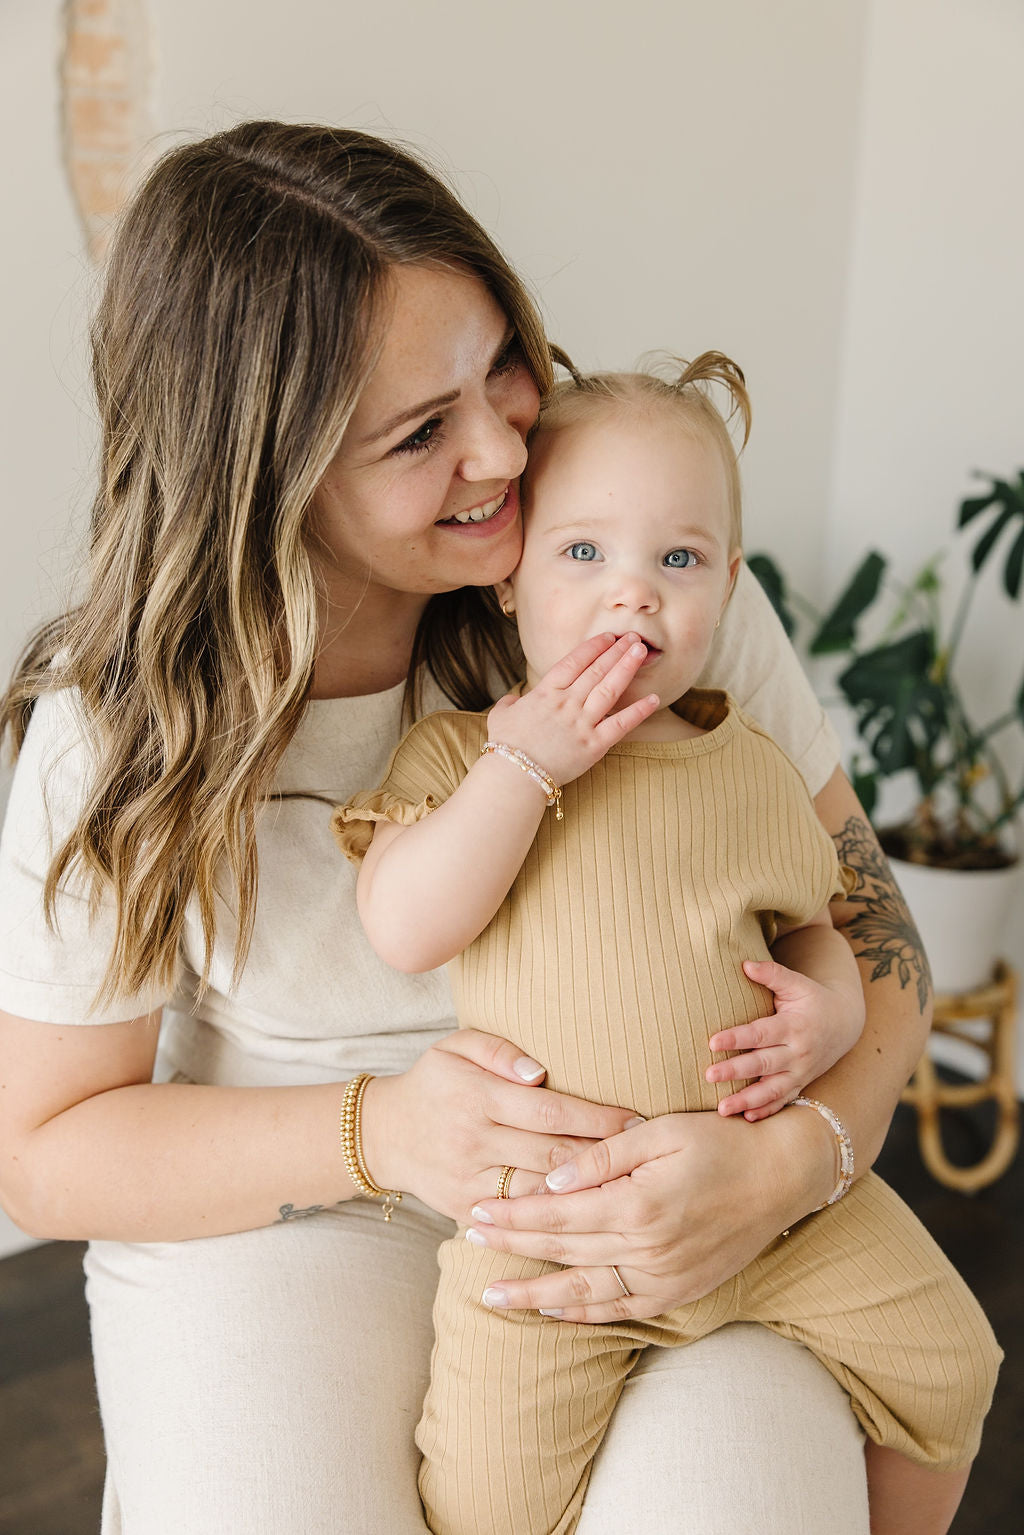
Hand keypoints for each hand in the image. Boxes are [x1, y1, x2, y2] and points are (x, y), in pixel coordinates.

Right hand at [362, 1029, 641, 1225]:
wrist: (384, 1135)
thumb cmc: (434, 1083)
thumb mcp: (455, 1047)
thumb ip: (498, 1051)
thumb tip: (540, 1073)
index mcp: (477, 1097)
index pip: (550, 1111)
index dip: (597, 1119)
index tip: (636, 1120)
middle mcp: (473, 1142)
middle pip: (553, 1155)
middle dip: (605, 1158)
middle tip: (647, 1158)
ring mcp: (469, 1181)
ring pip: (540, 1194)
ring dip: (586, 1193)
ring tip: (630, 1189)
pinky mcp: (465, 1210)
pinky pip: (519, 1218)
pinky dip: (554, 1217)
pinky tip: (589, 1214)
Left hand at [460, 1107, 831, 1320]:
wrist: (783, 1177)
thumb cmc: (721, 1141)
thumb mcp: (662, 1132)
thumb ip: (604, 1155)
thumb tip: (553, 1178)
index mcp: (639, 1203)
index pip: (557, 1213)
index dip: (514, 1214)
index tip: (477, 1210)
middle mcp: (648, 1248)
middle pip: (562, 1250)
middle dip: (512, 1245)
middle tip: (468, 1237)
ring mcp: (664, 1276)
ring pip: (584, 1291)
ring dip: (534, 1293)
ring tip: (491, 1294)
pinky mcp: (678, 1290)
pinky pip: (620, 1309)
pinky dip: (582, 1312)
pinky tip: (551, 1308)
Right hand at [486, 632, 659, 785]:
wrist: (514, 775)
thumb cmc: (506, 746)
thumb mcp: (501, 715)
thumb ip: (511, 702)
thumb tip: (515, 700)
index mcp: (546, 693)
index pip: (574, 661)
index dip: (593, 646)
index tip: (608, 637)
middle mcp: (567, 703)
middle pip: (596, 670)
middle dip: (616, 651)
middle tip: (634, 637)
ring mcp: (582, 723)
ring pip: (609, 689)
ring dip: (627, 668)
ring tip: (642, 652)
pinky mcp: (594, 745)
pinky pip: (621, 725)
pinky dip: (639, 711)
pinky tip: (654, 698)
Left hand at [705, 957, 866, 1121]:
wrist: (845, 1023)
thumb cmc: (813, 999)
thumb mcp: (797, 983)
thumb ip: (772, 973)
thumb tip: (745, 963)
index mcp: (794, 1026)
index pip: (761, 1033)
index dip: (737, 1037)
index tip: (712, 1042)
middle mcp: (798, 1052)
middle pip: (763, 1064)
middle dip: (735, 1071)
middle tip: (709, 1075)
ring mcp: (801, 1072)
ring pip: (772, 1089)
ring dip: (747, 1100)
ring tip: (721, 1108)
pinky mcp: (801, 1083)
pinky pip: (783, 1101)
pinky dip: (767, 1111)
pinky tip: (746, 1119)